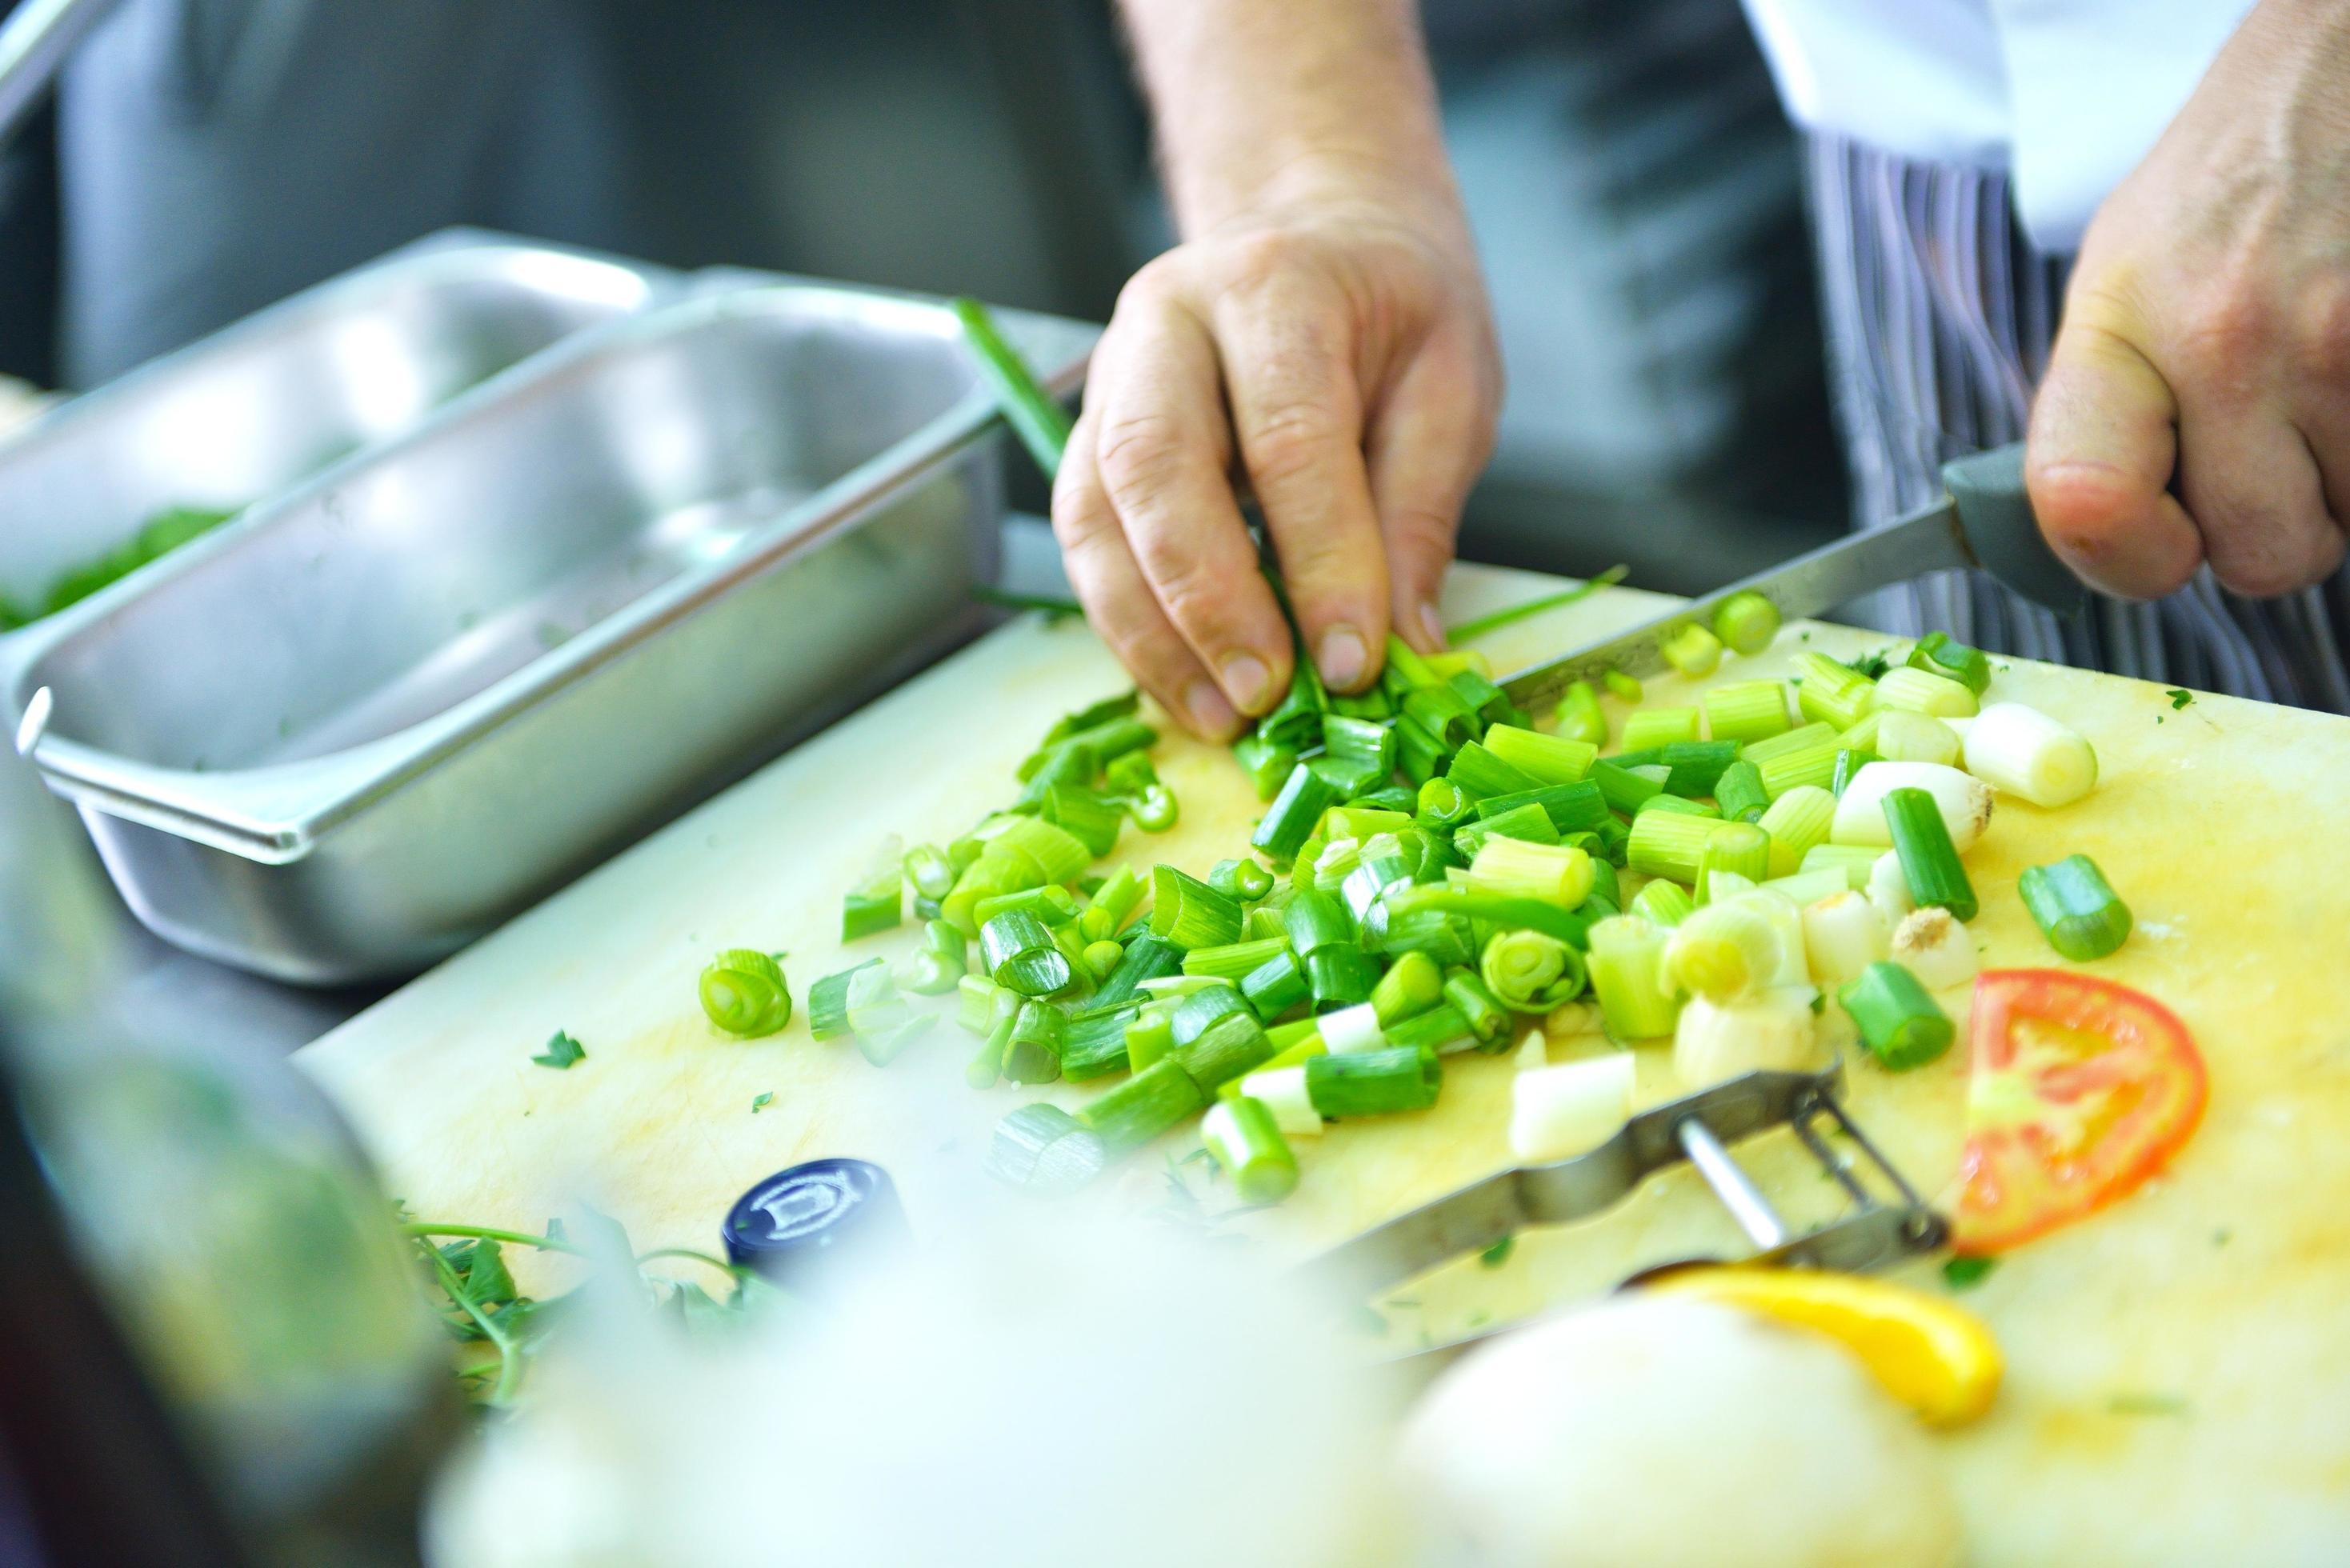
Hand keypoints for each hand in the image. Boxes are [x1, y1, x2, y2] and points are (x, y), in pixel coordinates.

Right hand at [1053, 194, 1499, 737]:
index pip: (1287, 436)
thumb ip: (1419, 513)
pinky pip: (1087, 541)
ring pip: (1096, 513)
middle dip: (1207, 598)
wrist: (1322, 242)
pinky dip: (1130, 627)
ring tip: (1221, 716)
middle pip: (1155, 465)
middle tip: (1264, 695)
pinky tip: (1186, 686)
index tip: (1354, 662)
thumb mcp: (1448, 389)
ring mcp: (1111, 378)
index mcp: (1274, 285)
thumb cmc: (1393, 313)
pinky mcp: (1088, 439)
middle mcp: (1167, 321)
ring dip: (1152, 631)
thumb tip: (1405, 645)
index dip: (1320, 560)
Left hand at [2027, 0, 2349, 600]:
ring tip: (2321, 380)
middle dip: (2269, 521)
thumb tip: (2097, 545)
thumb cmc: (2228, 193)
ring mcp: (2346, 343)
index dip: (2123, 559)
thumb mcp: (2121, 284)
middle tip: (2269, 438)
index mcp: (2125, 325)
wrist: (2339, 75)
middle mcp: (2232, 338)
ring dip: (2343, 478)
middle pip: (2260, 557)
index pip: (2084, 503)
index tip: (2156, 540)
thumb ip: (2104, 417)